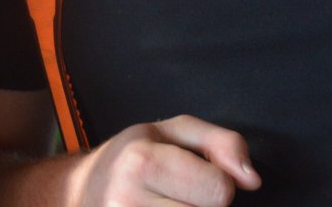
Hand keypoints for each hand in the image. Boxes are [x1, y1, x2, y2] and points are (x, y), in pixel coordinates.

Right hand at [67, 115, 258, 206]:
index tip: (195, 177)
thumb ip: (221, 142)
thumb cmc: (131, 158)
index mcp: (141, 161)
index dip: (217, 183)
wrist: (80, 192)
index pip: (219, 189)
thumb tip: (252, 180)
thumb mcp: (173, 132)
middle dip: (204, 206)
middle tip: (178, 195)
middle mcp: (128, 201)